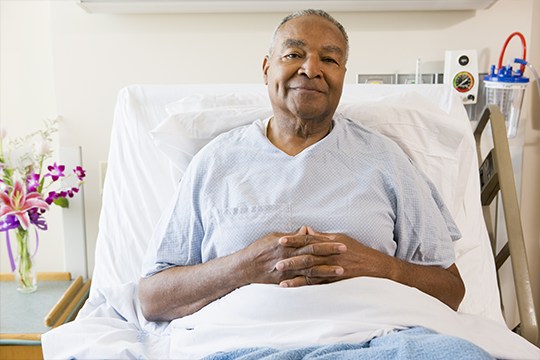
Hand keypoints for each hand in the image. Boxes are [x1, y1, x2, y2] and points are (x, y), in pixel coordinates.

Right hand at [239, 226, 346, 284]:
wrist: (245, 266)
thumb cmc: (259, 249)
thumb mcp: (275, 237)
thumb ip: (292, 236)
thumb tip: (306, 230)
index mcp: (288, 244)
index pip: (311, 241)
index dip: (327, 242)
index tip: (341, 242)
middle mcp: (289, 256)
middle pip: (314, 254)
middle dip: (330, 253)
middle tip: (346, 251)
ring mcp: (288, 270)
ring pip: (311, 270)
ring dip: (326, 270)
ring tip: (341, 271)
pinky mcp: (285, 281)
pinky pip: (302, 283)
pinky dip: (313, 284)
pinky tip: (324, 285)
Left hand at [275, 227, 394, 286]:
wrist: (373, 267)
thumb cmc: (356, 250)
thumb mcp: (339, 237)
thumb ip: (320, 235)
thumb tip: (305, 229)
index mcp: (329, 243)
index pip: (308, 240)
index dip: (294, 240)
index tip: (280, 240)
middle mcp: (329, 256)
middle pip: (307, 257)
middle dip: (291, 259)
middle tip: (275, 261)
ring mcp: (331, 270)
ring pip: (309, 272)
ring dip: (294, 276)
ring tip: (279, 278)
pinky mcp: (333, 281)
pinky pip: (315, 284)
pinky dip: (302, 286)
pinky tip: (291, 287)